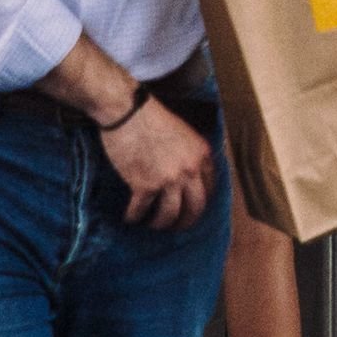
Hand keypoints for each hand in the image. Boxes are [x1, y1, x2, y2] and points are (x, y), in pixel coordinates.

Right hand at [98, 93, 216, 231]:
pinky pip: (141, 210)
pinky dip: (134, 217)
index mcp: (202, 155)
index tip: (191, 208)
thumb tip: (188, 176)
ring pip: (170, 215)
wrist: (127, 110)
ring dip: (161, 224)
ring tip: (152, 224)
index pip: (210, 188)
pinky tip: (130, 218)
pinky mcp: (145, 185)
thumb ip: (190, 154)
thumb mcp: (183, 132)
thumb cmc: (151, 116)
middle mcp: (190, 170)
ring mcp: (168, 180)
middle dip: (186, 222)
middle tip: (176, 226)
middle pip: (195, 208)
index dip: (200, 202)